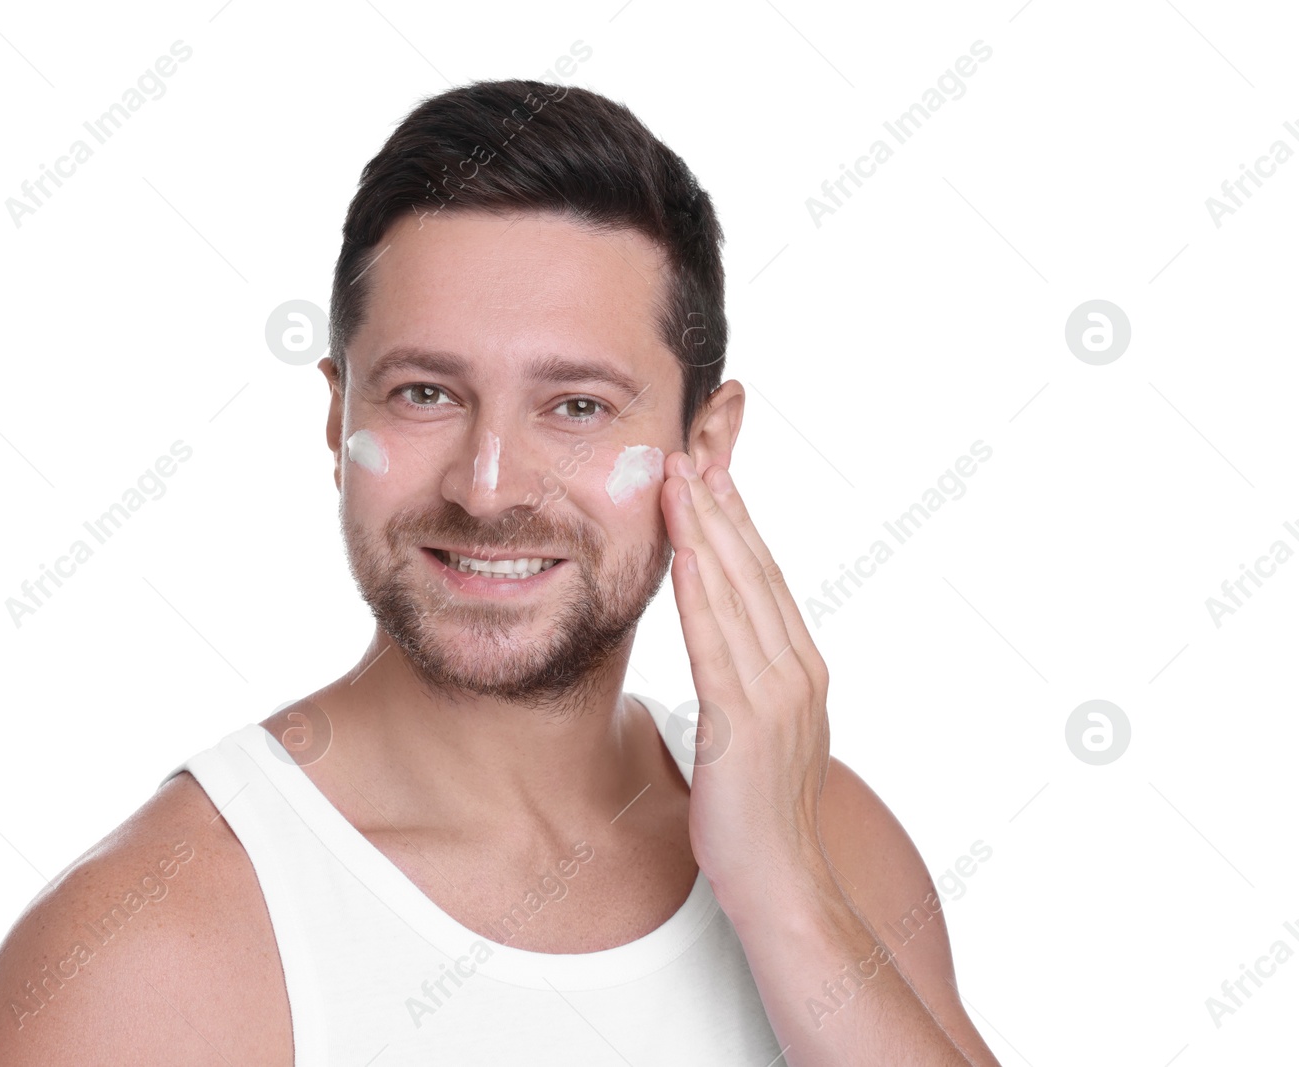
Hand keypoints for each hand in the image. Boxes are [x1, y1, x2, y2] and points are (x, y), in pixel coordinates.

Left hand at [660, 451, 834, 905]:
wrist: (782, 882)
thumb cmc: (757, 817)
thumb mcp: (760, 736)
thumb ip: (748, 687)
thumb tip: (724, 658)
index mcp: (802, 670)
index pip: (767, 580)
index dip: (738, 525)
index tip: (713, 478)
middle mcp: (797, 671)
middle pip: (754, 571)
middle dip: (719, 508)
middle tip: (691, 453)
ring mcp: (775, 694)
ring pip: (736, 593)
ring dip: (704, 531)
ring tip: (679, 480)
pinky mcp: (744, 721)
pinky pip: (716, 640)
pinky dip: (698, 589)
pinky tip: (680, 553)